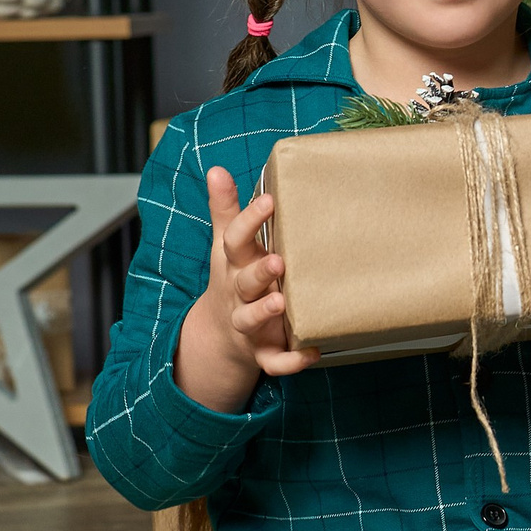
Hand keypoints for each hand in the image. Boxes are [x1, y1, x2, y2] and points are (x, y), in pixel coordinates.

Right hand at [176, 166, 318, 412]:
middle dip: (259, 272)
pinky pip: (274, 361)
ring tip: (282, 302)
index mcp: (233, 264)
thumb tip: (217, 169)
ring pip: (251, 320)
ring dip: (265, 312)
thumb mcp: (226, 245)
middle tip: (278, 261)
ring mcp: (249, 324)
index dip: (249, 220)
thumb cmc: (234, 277)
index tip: (270, 200)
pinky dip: (291, 361)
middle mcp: (239, 294)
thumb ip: (225, 209)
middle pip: (244, 283)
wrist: (221, 335)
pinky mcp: (262, 352)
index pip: (234, 239)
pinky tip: (313, 353)